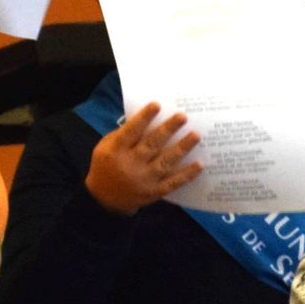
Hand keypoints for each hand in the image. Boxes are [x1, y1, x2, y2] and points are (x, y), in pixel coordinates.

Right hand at [84, 103, 202, 215]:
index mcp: (116, 151)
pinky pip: (173, 182)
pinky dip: (187, 174)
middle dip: (168, 129)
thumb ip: (123, 135)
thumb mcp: (105, 148)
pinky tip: (199, 164)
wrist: (104, 198)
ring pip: (165, 162)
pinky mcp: (154, 192)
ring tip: (196, 135)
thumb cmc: (107, 165)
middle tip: (183, 116)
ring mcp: (144, 180)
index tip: (157, 105)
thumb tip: (146, 118)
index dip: (143, 118)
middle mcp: (130, 165)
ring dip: (182, 148)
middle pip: (151, 145)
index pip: (131, 132)